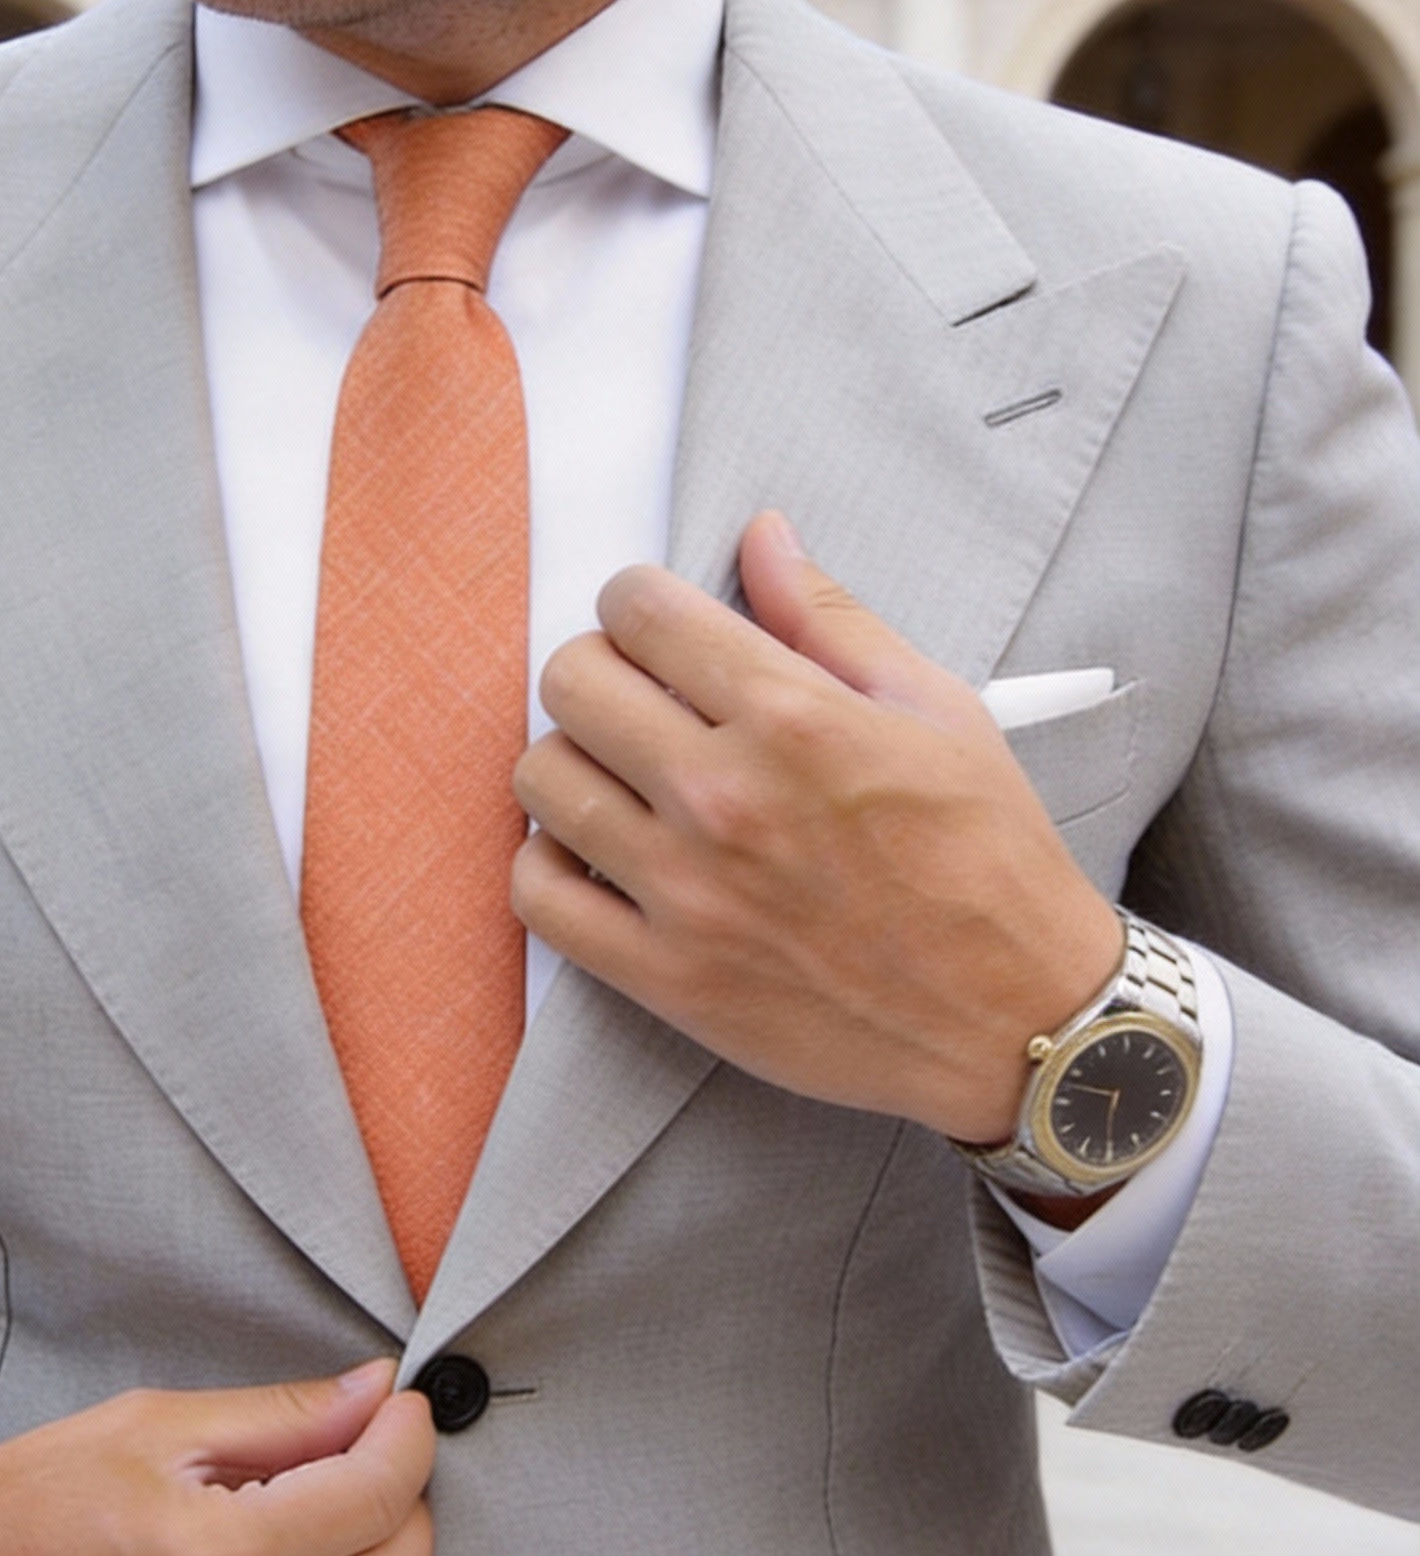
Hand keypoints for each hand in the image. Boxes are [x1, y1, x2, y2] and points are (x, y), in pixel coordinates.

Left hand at [511, 511, 1122, 1143]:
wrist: (1018, 1018)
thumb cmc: (988, 860)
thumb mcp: (936, 710)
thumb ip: (830, 618)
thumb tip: (760, 537)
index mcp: (793, 719)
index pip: (641, 611)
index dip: (637, 602)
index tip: (654, 625)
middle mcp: (724, 798)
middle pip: (572, 683)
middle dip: (597, 668)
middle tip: (636, 696)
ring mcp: (685, 893)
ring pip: (542, 780)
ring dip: (569, 761)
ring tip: (617, 775)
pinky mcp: (664, 976)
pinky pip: (538, 897)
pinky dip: (548, 864)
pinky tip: (595, 853)